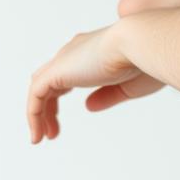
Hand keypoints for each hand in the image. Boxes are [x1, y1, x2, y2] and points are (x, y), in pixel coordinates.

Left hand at [27, 22, 149, 143]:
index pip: (73, 69)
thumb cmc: (146, 61)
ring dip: (40, 114)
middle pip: (51, 78)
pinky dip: (34, 115)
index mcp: (96, 50)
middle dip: (49, 105)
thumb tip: (88, 106)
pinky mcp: (57, 71)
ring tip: (42, 137)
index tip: (80, 109)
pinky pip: (36, 95)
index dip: (68, 92)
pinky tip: (39, 134)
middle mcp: (77, 51)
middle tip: (53, 130)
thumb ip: (106, 96)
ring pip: (40, 88)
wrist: (141, 42)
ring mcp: (65, 59)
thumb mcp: (127, 86)